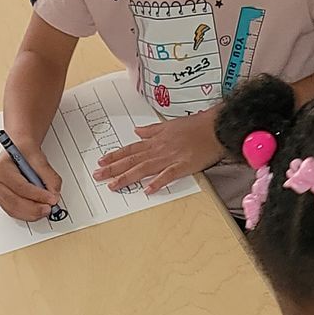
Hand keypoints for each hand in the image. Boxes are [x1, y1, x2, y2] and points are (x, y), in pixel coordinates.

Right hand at [0, 137, 61, 221]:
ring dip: (30, 213)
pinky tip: (36, 211)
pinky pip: (11, 211)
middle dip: (34, 208)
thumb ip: (49, 176)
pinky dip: (25, 213)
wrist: (19, 149)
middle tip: (49, 208)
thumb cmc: (24, 150)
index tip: (51, 199)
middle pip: (14, 201)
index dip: (38, 195)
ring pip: (12, 209)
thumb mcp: (39, 158)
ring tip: (44, 210)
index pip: (20, 187)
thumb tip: (54, 193)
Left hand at [94, 109, 221, 194]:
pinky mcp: (183, 166)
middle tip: (98, 176)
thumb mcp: (169, 124)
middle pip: (132, 160)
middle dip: (113, 168)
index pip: (130, 149)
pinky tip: (147, 190)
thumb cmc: (196, 126)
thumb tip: (137, 130)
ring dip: (127, 177)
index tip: (101, 162)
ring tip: (113, 185)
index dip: (115, 156)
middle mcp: (159, 149)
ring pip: (144, 168)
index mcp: (156, 140)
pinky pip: (168, 175)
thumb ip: (152, 129)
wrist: (215, 127)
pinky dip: (157, 182)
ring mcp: (170, 158)